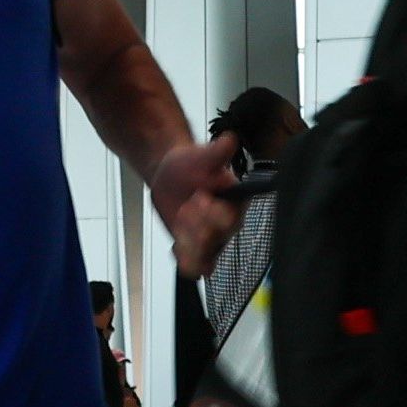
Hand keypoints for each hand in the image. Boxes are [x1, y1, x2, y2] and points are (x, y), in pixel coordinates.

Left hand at [145, 136, 245, 273]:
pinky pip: (195, 266)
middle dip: (196, 227)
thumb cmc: (192, 164)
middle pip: (217, 241)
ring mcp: (212, 239)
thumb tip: (230, 140)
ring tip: (180, 225)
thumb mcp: (202, 155)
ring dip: (189, 246)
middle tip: (185, 208)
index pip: (230, 220)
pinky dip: (184, 260)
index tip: (199, 197)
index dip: (212, 214)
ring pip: (206, 259)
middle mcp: (227, 225)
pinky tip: (176, 245)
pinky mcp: (197, 248)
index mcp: (236, 203)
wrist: (170, 173)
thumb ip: (217, 152)